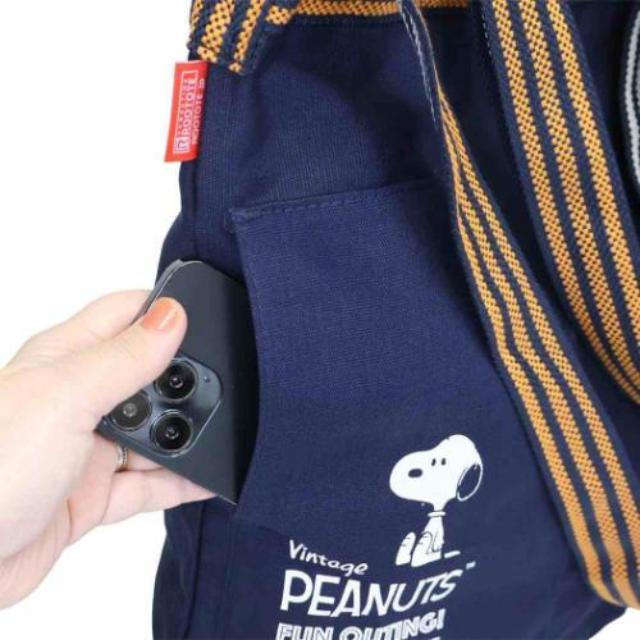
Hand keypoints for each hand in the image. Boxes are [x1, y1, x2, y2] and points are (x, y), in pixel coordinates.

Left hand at [0, 292, 212, 607]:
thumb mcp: (66, 398)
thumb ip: (125, 357)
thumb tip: (172, 314)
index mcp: (65, 360)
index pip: (125, 315)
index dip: (165, 311)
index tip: (210, 317)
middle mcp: (78, 400)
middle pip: (148, 377)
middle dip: (184, 381)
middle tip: (219, 390)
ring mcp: (87, 449)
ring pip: (154, 432)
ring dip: (185, 435)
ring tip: (218, 437)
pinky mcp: (93, 495)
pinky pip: (150, 484)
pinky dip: (181, 482)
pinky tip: (208, 478)